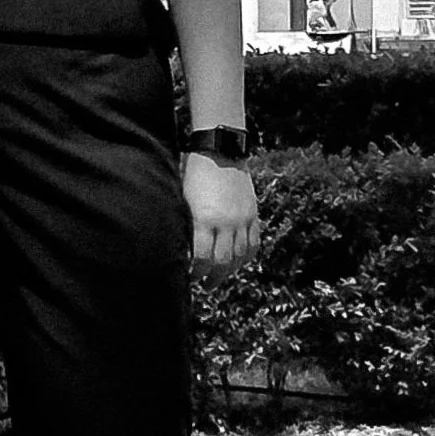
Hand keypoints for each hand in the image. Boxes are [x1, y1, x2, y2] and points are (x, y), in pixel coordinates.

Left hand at [182, 155, 258, 272]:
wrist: (219, 151)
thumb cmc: (193, 173)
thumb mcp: (183, 199)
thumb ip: (185, 225)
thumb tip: (181, 250)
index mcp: (204, 219)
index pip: (201, 259)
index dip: (195, 273)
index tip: (189, 276)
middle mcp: (226, 222)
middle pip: (223, 263)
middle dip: (213, 278)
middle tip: (205, 284)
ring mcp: (242, 219)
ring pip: (240, 257)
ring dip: (230, 271)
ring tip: (220, 276)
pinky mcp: (252, 214)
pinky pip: (253, 243)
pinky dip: (246, 257)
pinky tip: (238, 261)